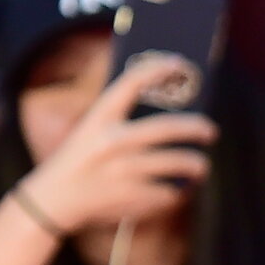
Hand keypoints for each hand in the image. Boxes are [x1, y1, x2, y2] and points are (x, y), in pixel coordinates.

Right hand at [21, 53, 216, 233]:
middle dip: (197, 127)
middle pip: (168, 128)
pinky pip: (171, 192)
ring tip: (200, 166)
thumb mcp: (93, 132)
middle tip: (211, 130)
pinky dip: (178, 191)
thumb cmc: (84, 160)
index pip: (129, 83)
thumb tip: (177, 110)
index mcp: (98, 118)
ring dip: (197, 164)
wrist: (53, 201)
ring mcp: (122, 170)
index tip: (180, 63)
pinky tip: (179, 189)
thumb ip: (124, 121)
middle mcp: (110, 141)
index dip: (156, 69)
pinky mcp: (131, 196)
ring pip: (179, 162)